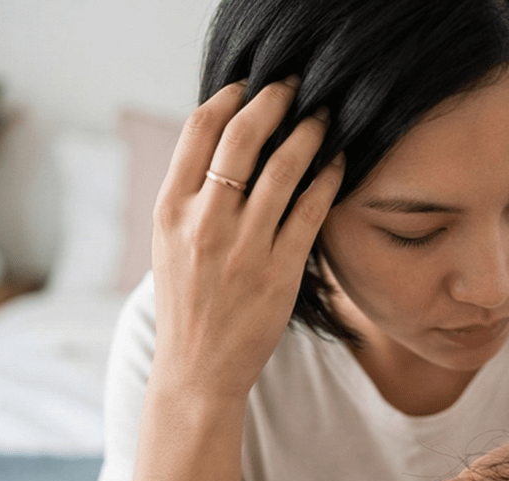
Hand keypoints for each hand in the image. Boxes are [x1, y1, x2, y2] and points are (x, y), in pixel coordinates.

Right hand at [149, 75, 343, 399]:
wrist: (196, 369)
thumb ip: (191, 194)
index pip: (197, 130)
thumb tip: (224, 141)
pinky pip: (310, 211)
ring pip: (282, 168)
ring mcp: (243, 247)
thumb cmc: (187, 301)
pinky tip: (339, 162)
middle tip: (296, 84)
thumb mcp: (170, 242)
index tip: (250, 84)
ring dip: (309, 133)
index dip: (228, 97)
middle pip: (241, 136)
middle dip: (274, 99)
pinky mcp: (279, 271)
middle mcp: (203, 222)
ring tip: (324, 116)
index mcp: (170, 209)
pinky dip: (328, 179)